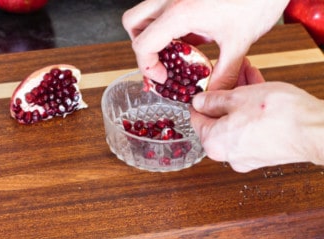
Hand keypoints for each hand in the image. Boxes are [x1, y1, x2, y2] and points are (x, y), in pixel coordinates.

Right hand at [122, 0, 289, 89]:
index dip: (147, 67)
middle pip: (132, 23)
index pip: (143, 43)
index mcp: (180, 12)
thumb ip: (224, 74)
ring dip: (152, 36)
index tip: (163, 78)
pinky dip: (168, 28)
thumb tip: (211, 94)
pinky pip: (163, 10)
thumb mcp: (240, 41)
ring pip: (144, 14)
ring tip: (175, 52)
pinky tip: (190, 39)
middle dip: (142, 47)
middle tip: (160, 63)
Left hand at [190, 59, 323, 171]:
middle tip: (231, 74)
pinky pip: (250, 127)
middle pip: (219, 118)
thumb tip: (199, 102)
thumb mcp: (236, 98)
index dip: (202, 98)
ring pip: (236, 120)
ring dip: (240, 97)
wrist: (315, 131)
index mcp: (213, 143)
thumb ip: (212, 100)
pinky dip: (251, 110)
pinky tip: (257, 88)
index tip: (209, 85)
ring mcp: (247, 155)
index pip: (196, 118)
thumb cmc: (277, 115)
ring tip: (247, 75)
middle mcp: (228, 154)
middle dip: (225, 93)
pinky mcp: (263, 152)